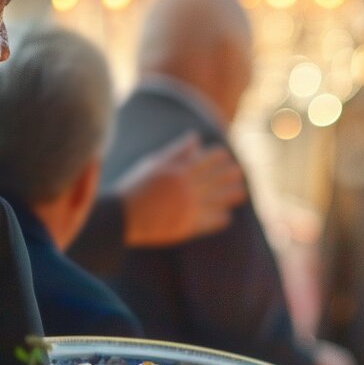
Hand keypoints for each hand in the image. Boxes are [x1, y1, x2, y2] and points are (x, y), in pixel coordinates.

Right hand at [115, 133, 246, 248]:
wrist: (122, 216)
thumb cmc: (136, 186)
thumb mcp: (154, 163)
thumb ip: (177, 151)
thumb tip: (196, 137)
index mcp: (179, 172)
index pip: (208, 161)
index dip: (219, 158)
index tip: (226, 156)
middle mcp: (187, 190)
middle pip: (216, 180)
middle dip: (229, 175)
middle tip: (239, 173)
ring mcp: (189, 209)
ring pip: (217, 201)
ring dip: (230, 196)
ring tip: (240, 193)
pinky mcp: (187, 227)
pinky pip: (210, 223)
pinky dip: (220, 219)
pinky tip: (227, 216)